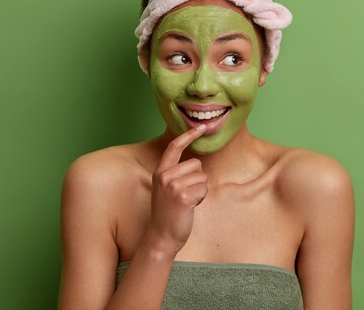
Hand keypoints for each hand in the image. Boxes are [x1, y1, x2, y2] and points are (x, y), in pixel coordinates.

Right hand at [145, 125, 208, 255]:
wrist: (162, 236)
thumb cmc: (168, 212)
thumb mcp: (166, 189)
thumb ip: (175, 174)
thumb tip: (196, 164)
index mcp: (160, 172)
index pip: (174, 147)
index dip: (188, 135)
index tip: (201, 128)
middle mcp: (165, 176)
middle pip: (196, 164)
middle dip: (197, 179)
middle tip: (185, 195)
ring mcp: (173, 185)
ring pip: (202, 177)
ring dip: (200, 190)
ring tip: (187, 202)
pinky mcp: (183, 196)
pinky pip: (204, 189)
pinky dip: (201, 198)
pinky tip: (190, 207)